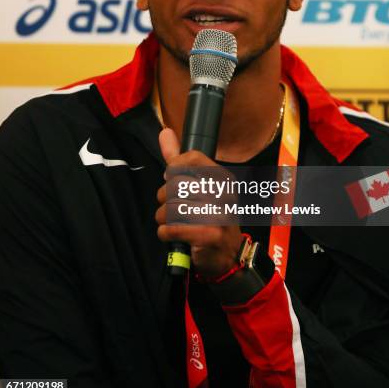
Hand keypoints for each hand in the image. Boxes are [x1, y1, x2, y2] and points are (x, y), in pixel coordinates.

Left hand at [156, 128, 242, 277]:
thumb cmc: (208, 217)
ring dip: (163, 217)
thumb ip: (179, 160)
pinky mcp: (212, 235)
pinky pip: (175, 228)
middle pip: (176, 184)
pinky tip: (169, 233)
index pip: (189, 158)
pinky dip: (165, 232)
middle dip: (164, 198)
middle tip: (169, 206)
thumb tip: (165, 132)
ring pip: (173, 207)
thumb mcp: (197, 186)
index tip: (172, 181)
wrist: (226, 256)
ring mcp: (220, 214)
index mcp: (222, 177)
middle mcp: (224, 192)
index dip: (173, 170)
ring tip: (169, 221)